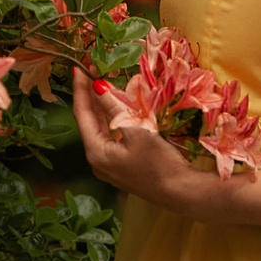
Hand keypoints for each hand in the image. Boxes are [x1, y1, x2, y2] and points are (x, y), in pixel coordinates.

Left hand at [71, 68, 218, 218]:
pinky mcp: (122, 166)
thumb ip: (115, 107)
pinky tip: (116, 107)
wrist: (181, 192)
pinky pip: (111, 137)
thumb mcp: (136, 131)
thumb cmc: (158, 163)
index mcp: (96, 152)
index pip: (82, 114)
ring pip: (100, 129)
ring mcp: (109, 165)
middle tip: (91, 72)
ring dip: (101, 107)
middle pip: (89, 122)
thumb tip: (98, 86)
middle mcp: (97, 160)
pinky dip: (112, 119)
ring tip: (100, 84)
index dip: (80, 90)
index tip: (79, 68)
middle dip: (89, 97)